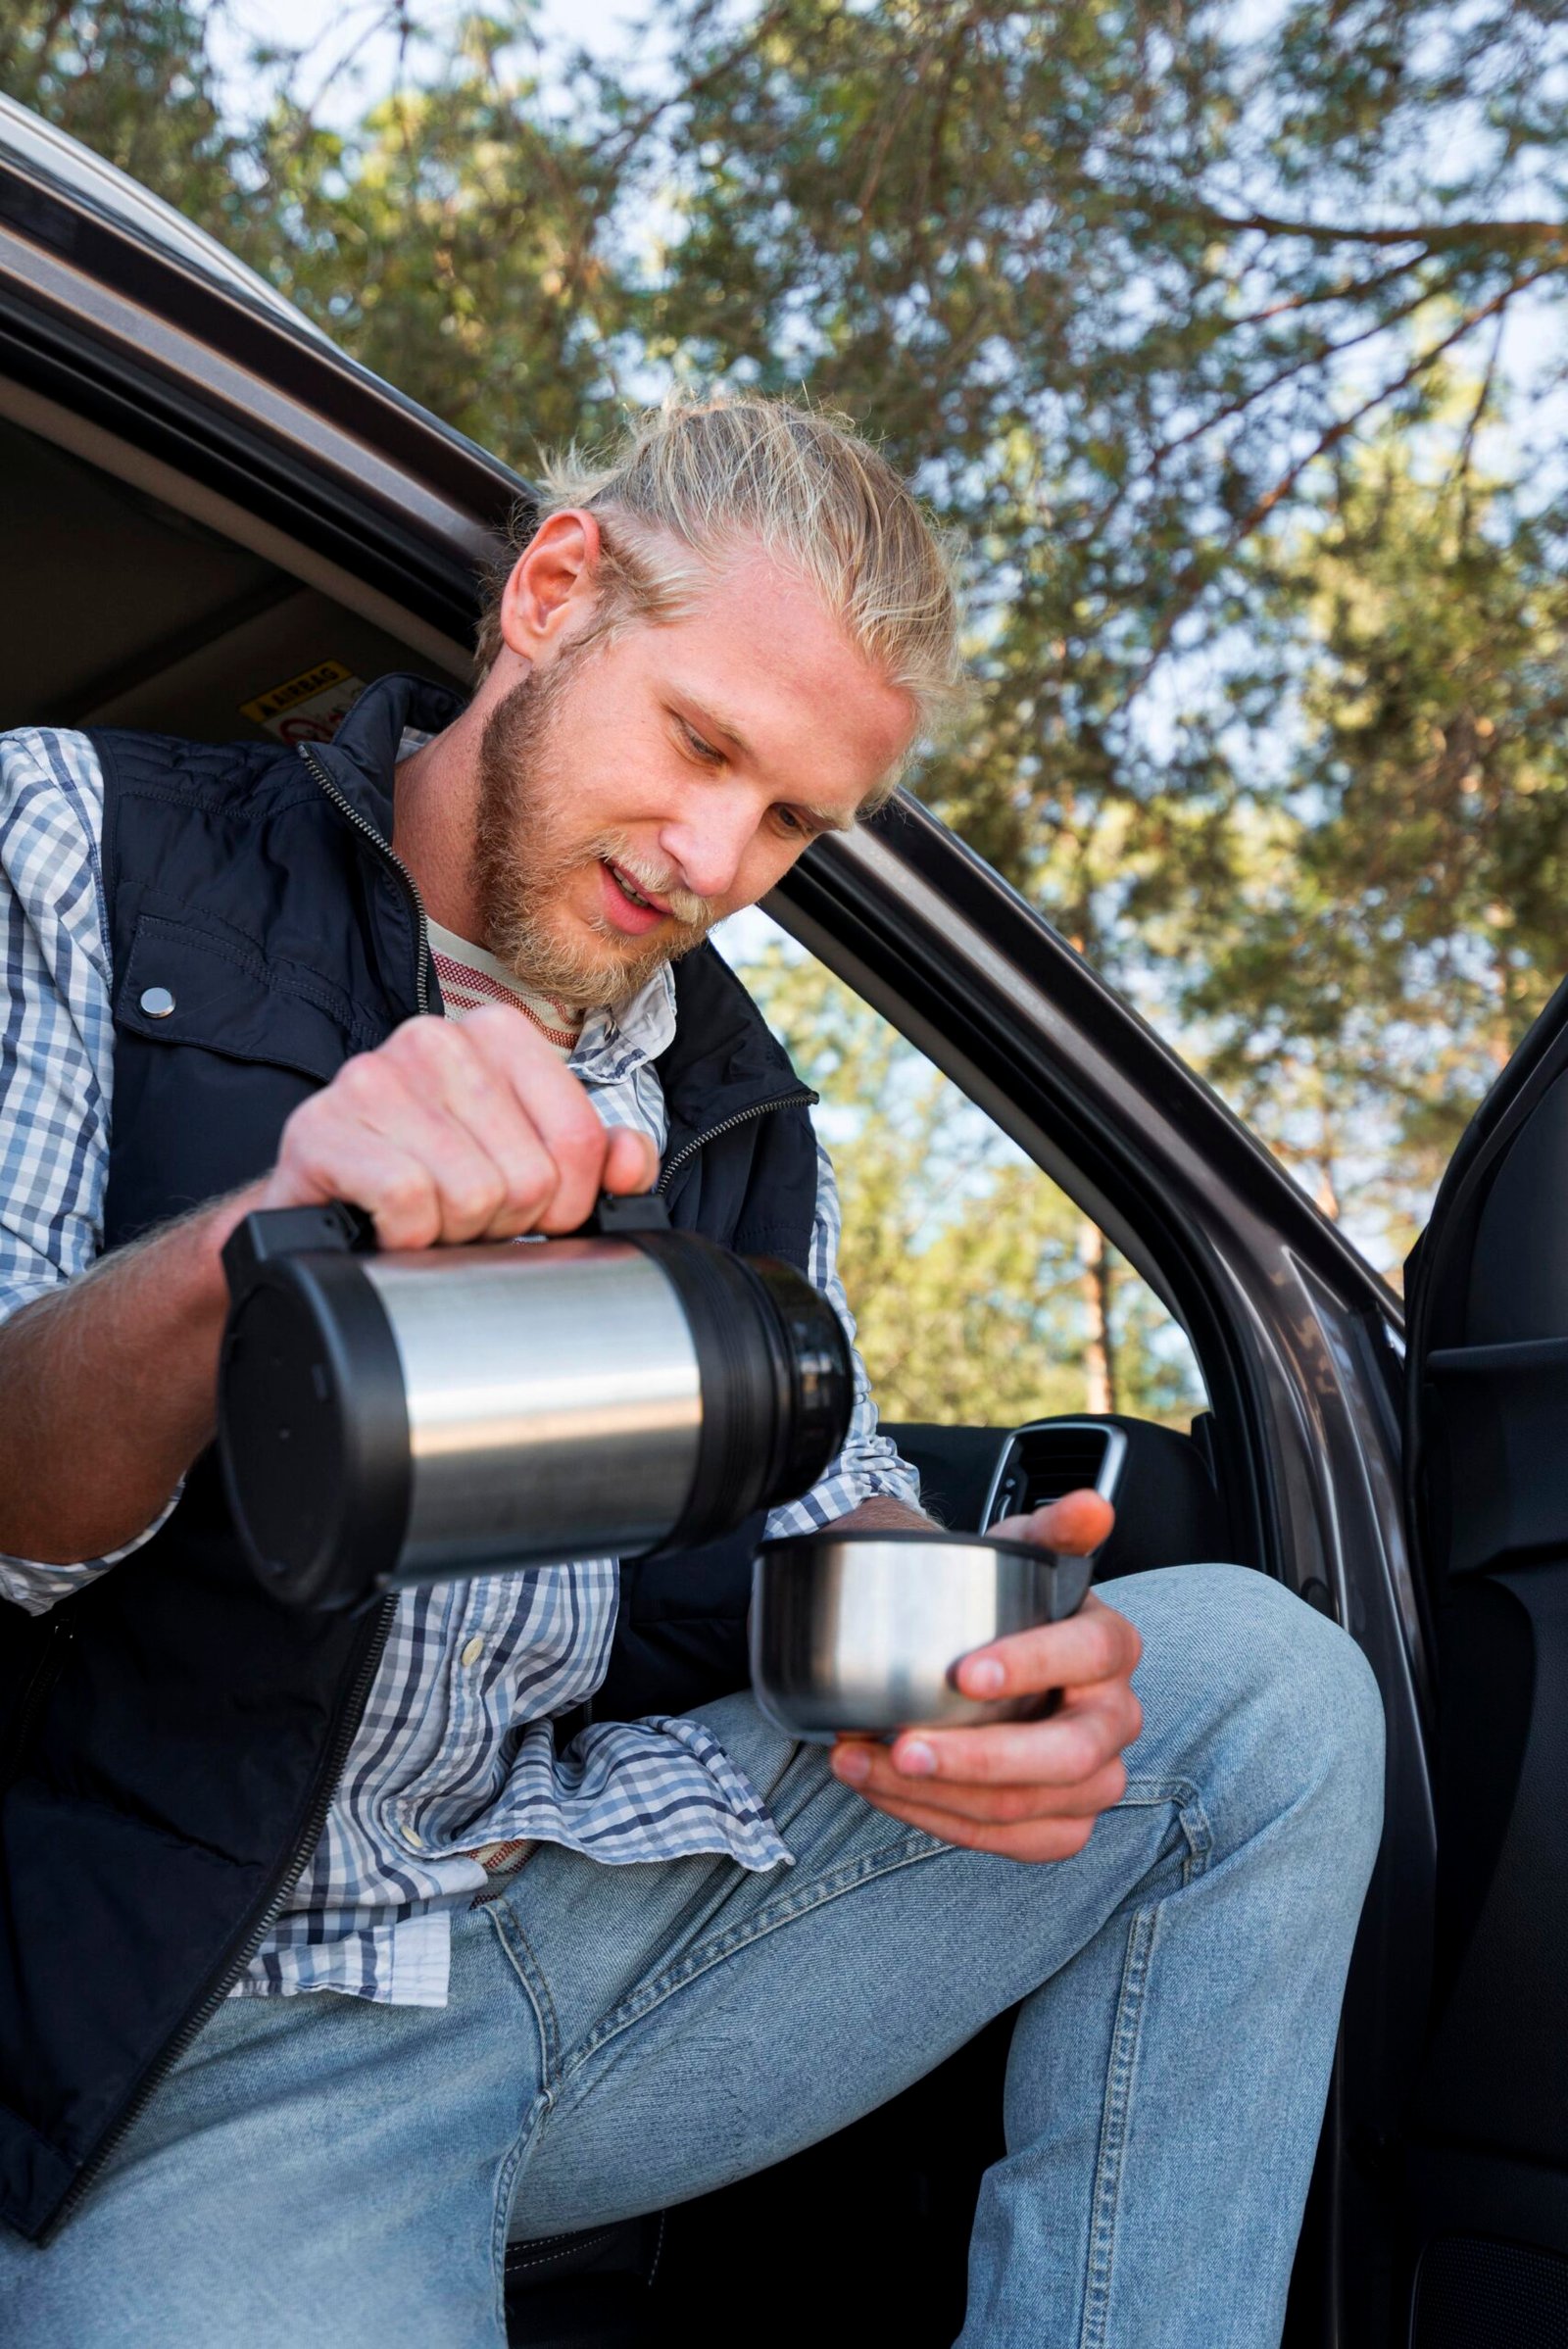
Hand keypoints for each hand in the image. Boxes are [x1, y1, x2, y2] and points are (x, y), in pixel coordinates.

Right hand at [254, 1006, 657, 1247]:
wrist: (324, 1204)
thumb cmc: (432, 1177)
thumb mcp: (525, 1160)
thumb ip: (595, 1159)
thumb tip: (629, 1160)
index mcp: (496, 1033)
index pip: (580, 1139)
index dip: (566, 1203)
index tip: (531, 1214)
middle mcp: (434, 1039)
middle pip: (530, 1176)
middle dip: (504, 1222)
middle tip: (464, 1216)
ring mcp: (372, 1077)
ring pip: (472, 1194)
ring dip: (453, 1233)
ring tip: (428, 1217)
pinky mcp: (322, 1127)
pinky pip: (409, 1202)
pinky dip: (407, 1236)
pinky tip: (391, 1225)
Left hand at [829, 1488, 1141, 1861]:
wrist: (993, 1649)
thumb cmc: (1010, 1602)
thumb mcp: (1024, 1550)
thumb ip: (1055, 1526)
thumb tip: (1092, 1505)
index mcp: (1113, 1647)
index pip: (1088, 1657)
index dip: (1031, 1665)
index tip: (962, 1672)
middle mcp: (1114, 1719)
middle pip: (1064, 1757)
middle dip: (976, 1758)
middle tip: (900, 1746)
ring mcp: (1093, 1780)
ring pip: (1024, 1809)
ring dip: (934, 1794)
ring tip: (858, 1763)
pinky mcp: (1060, 1825)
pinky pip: (1007, 1843)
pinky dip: (937, 1820)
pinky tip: (882, 1790)